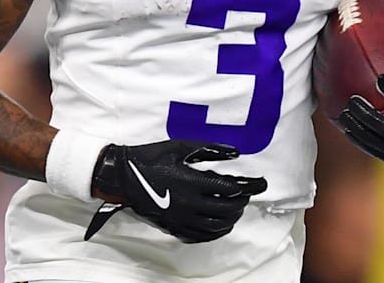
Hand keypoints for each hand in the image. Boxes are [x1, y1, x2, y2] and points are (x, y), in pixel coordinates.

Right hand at [85, 140, 266, 242]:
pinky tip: (221, 226)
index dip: (249, 187)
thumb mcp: (180, 147)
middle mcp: (189, 204)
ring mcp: (181, 218)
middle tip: (247, 194)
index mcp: (192, 182)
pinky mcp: (173, 227)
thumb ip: (210, 149)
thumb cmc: (151, 158)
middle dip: (242, 203)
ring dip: (232, 219)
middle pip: (226, 210)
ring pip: (215, 226)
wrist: (123, 177)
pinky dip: (216, 232)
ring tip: (237, 209)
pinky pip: (200, 236)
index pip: (230, 189)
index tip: (260, 183)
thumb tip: (235, 153)